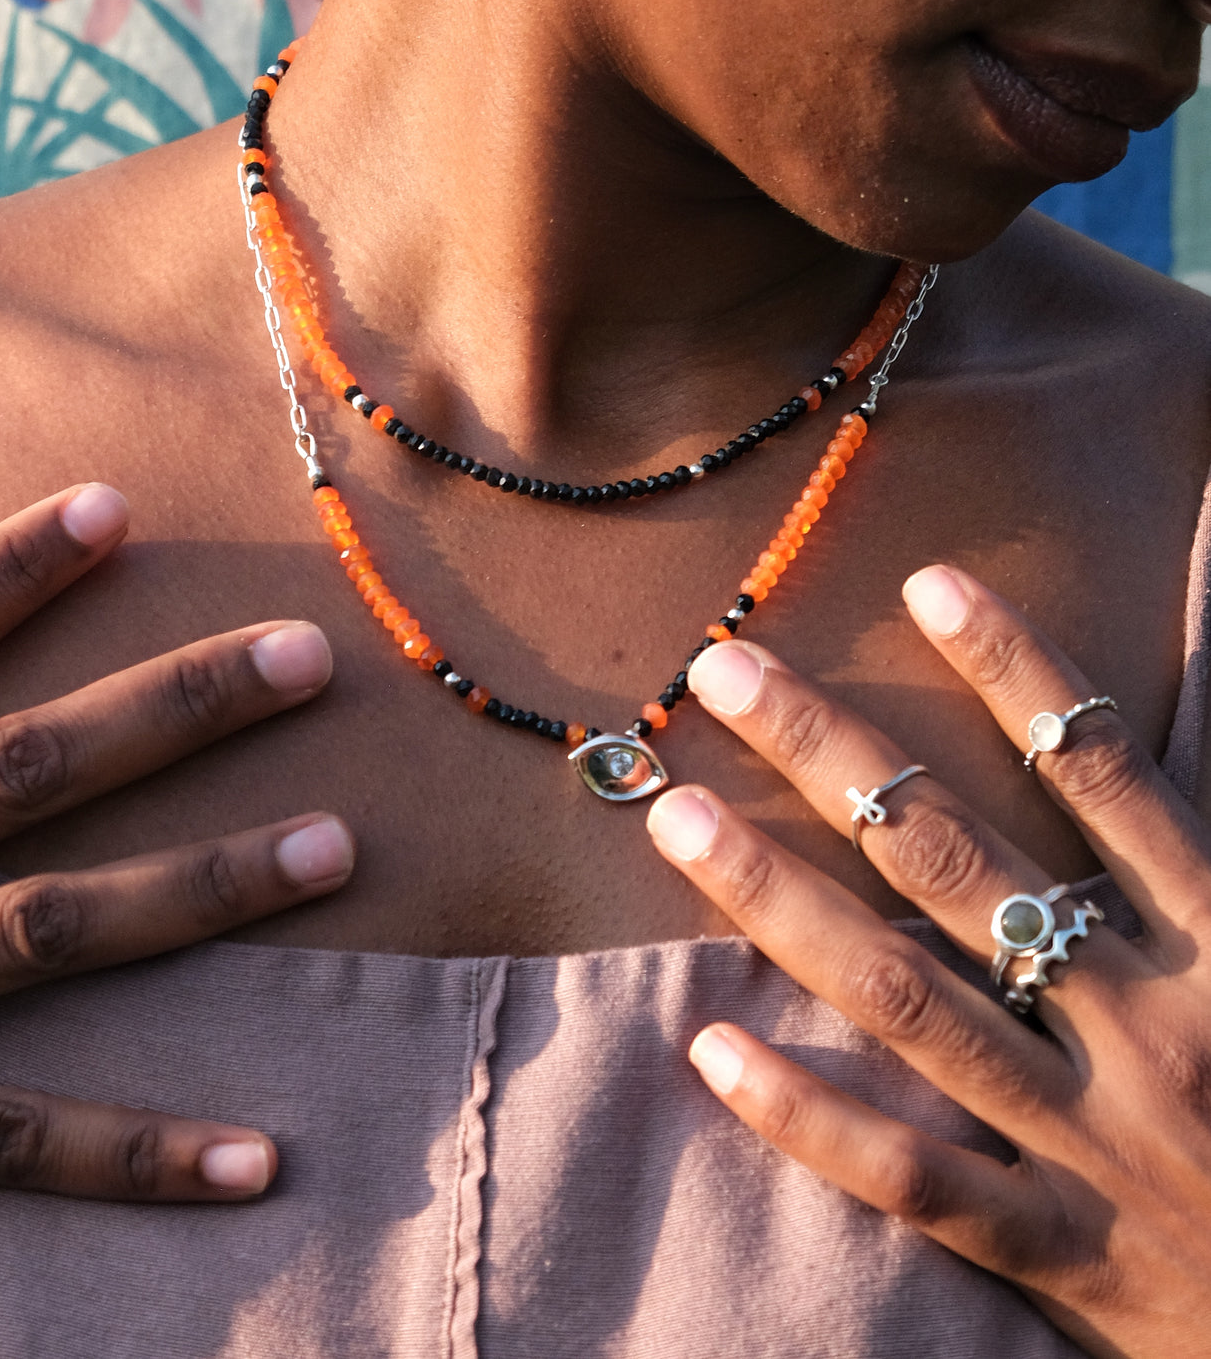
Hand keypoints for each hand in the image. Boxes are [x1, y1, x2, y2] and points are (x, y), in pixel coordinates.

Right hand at [0, 484, 352, 1204]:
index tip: (115, 507)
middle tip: (308, 657)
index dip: (1, 576)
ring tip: (336, 845)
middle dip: (170, 709)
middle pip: (20, 772)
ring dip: (203, 885)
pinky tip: (259, 1159)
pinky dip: (135, 1156)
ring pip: (49, 928)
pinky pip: (10, 1144)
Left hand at [647, 565, 1210, 1358]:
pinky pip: (916, 1179)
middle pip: (960, 862)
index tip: (926, 584)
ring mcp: (1099, 1141)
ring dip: (780, 900)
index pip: (1105, 775)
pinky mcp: (1065, 1253)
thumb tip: (1123, 773)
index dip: (1017, 670)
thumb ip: (1202, 876)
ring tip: (678, 817)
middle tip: (724, 671)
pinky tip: (712, 1050)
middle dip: (836, 757)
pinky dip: (812, 1116)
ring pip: (907, 997)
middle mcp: (1151, 1023)